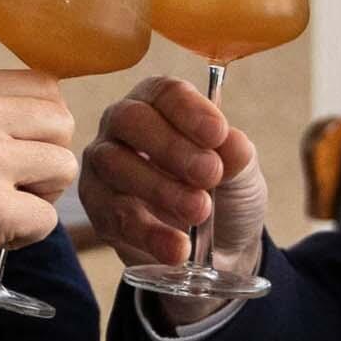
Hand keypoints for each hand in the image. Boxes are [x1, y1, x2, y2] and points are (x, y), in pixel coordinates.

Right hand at [0, 71, 76, 310]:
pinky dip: (26, 235)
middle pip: (61, 121)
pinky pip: (48, 218)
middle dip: (48, 158)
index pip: (42, 84)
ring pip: (62, 167)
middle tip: (13, 186)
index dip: (41, 123)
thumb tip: (32, 112)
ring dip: (41, 197)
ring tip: (0, 210)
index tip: (18, 150)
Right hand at [78, 75, 262, 322]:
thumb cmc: (225, 192)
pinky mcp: (98, 209)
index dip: (190, 111)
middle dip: (171, 147)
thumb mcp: (242, 173)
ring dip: (159, 188)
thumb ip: (237, 156)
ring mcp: (104, 166)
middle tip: (210, 174)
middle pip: (130, 120)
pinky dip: (148, 233)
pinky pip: (113, 216)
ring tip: (200, 210)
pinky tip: (178, 247)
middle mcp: (124, 125)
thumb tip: (231, 143)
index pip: (166, 92)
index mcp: (161, 103)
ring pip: (115, 165)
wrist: (218, 248)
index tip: (217, 134)